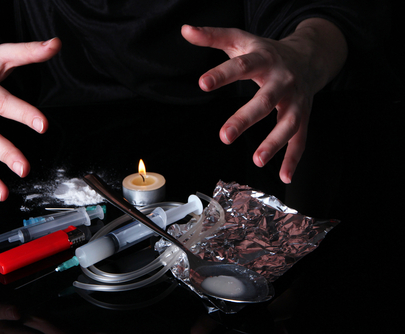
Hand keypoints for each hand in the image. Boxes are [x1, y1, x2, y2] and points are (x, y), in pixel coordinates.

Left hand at [181, 19, 346, 182]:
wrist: (308, 56)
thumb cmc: (267, 52)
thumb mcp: (241, 40)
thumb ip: (213, 37)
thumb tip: (186, 30)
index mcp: (264, 59)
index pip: (241, 66)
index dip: (222, 74)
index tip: (203, 84)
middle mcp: (282, 81)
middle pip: (264, 101)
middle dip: (246, 118)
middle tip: (225, 136)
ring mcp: (295, 100)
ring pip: (287, 124)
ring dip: (274, 143)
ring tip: (257, 160)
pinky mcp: (303, 116)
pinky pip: (301, 139)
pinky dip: (294, 159)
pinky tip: (284, 176)